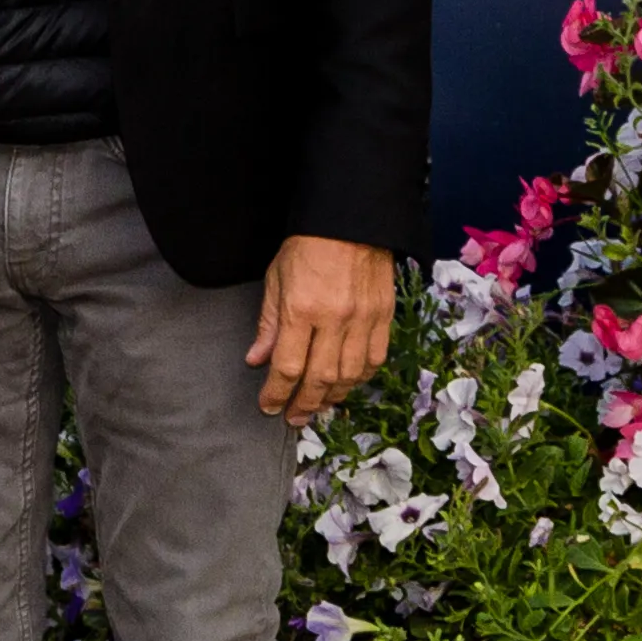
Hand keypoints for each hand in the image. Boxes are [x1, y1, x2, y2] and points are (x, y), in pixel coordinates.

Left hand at [252, 232, 396, 422]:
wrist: (350, 222)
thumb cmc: (306, 248)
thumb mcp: (275, 281)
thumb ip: (268, 325)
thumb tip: (256, 360)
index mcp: (301, 310)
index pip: (288, 366)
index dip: (277, 393)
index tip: (268, 407)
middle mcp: (335, 319)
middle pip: (320, 378)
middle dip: (304, 403)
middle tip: (294, 418)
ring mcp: (364, 319)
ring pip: (351, 374)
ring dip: (333, 396)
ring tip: (318, 406)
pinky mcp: (385, 316)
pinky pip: (375, 359)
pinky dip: (360, 378)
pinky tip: (347, 385)